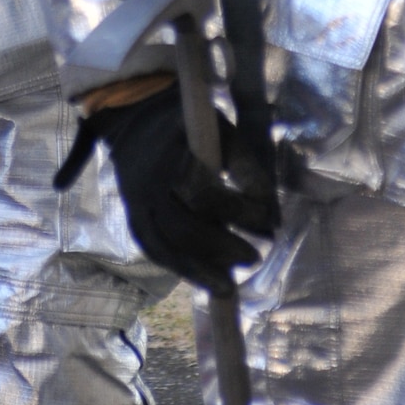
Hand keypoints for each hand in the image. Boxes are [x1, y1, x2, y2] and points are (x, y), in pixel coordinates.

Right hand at [85, 87, 267, 294]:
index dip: (239, 211)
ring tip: (229, 287)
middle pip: (183, 227)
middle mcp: (150, 181)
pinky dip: (179, 268)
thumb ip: (245, 167)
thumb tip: (271, 218)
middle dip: (221, 247)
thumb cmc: (189, 123)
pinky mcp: (133, 216)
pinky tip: (204, 280)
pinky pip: (154, 250)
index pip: (206, 193)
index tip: (268, 223)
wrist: (136, 116)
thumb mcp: (221, 130)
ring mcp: (136, 201)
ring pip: (164, 246)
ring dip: (199, 271)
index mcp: (173, 153)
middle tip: (254, 257)